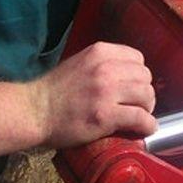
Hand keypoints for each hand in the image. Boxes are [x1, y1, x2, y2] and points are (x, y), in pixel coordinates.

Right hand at [32, 42, 156, 148]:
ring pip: (147, 96)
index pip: (138, 58)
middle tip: (137, 105)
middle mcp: (106, 68)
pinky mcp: (105, 115)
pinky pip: (140, 118)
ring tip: (139, 117)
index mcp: (100, 52)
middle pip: (145, 77)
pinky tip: (144, 130)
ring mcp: (106, 91)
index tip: (133, 87)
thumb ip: (104, 64)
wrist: (34, 111)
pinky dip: (148, 125)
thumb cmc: (55, 90)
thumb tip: (129, 76)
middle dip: (144, 92)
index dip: (139, 75)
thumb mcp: (81, 63)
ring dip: (147, 108)